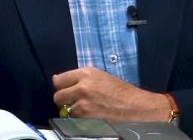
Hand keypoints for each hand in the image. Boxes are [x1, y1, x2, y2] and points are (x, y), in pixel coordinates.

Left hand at [52, 67, 169, 121]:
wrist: (135, 106)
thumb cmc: (120, 91)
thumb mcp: (99, 76)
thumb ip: (80, 77)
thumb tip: (59, 81)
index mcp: (86, 73)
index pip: (58, 80)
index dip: (61, 86)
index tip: (64, 89)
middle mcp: (82, 87)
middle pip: (57, 95)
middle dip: (63, 99)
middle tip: (72, 101)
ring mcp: (83, 104)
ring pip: (64, 109)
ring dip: (70, 110)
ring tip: (83, 109)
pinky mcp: (86, 118)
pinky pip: (72, 119)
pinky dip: (77, 119)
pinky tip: (88, 116)